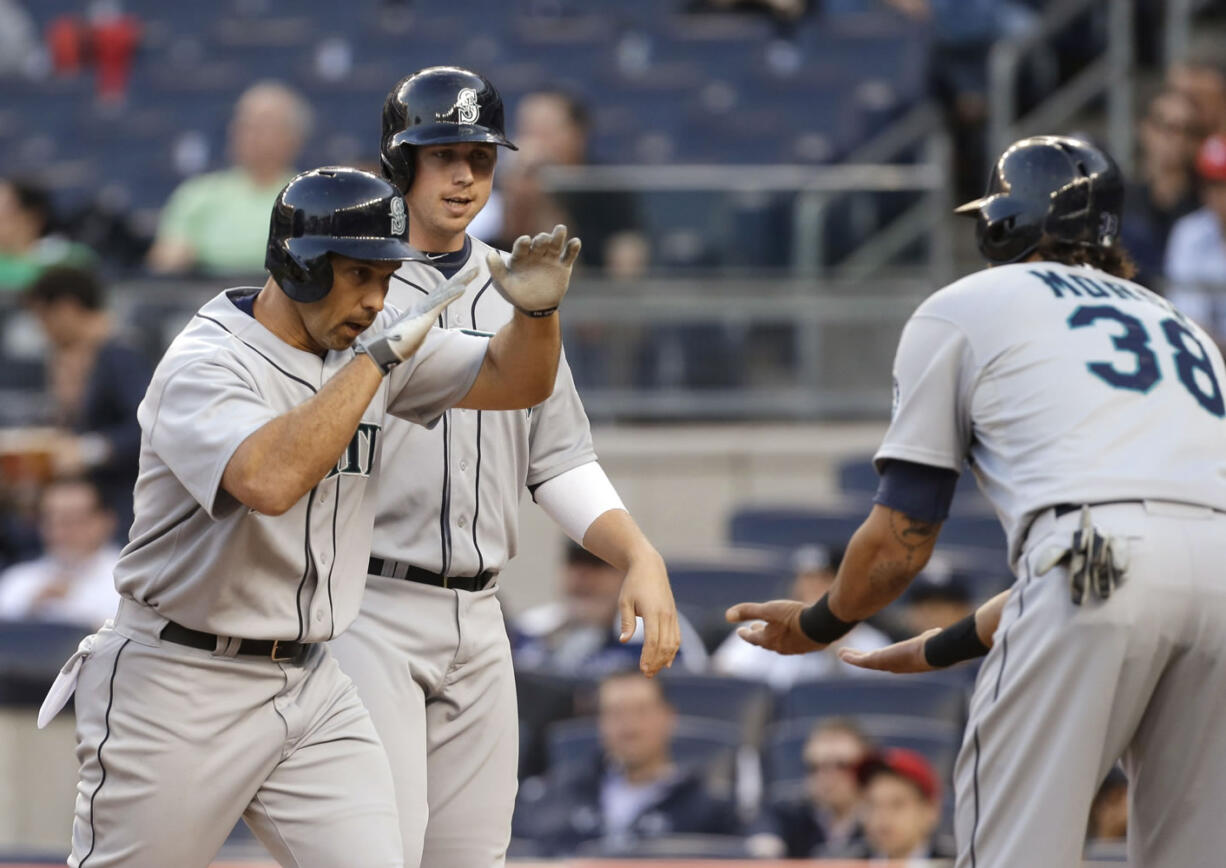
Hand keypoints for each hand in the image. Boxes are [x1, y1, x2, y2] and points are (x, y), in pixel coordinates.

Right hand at [357, 268, 475, 373]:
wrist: (385, 348)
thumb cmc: (395, 344)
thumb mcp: (411, 336)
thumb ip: (416, 331)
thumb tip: (418, 333)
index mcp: (421, 310)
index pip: (440, 296)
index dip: (452, 287)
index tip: (464, 281)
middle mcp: (423, 305)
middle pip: (445, 289)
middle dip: (461, 279)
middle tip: (476, 270)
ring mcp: (424, 308)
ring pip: (446, 291)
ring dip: (461, 282)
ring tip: (475, 272)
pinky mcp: (425, 315)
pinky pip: (442, 302)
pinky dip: (452, 294)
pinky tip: (464, 288)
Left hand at [486, 224, 580, 315]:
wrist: (534, 307)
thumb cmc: (516, 293)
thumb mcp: (504, 284)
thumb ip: (497, 269)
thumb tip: (490, 254)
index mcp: (521, 256)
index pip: (522, 246)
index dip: (523, 243)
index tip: (525, 241)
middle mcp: (535, 253)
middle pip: (540, 242)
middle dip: (542, 239)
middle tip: (543, 239)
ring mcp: (550, 258)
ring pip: (555, 244)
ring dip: (558, 236)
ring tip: (560, 229)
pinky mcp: (563, 266)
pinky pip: (569, 255)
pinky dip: (573, 248)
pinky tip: (575, 242)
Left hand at [617, 552, 680, 676]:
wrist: (649, 567)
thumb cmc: (633, 584)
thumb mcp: (625, 601)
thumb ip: (626, 622)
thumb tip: (623, 641)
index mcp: (653, 612)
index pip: (653, 641)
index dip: (648, 657)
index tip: (642, 669)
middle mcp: (666, 615)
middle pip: (665, 645)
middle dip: (656, 662)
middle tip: (646, 674)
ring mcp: (672, 615)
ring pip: (673, 643)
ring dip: (664, 659)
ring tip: (654, 671)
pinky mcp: (673, 615)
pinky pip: (676, 637)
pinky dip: (673, 651)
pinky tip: (667, 662)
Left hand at [725, 599, 825, 655]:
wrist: (822, 625)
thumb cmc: (793, 617)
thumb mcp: (768, 609)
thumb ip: (748, 611)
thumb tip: (727, 616)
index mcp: (769, 640)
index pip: (752, 638)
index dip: (745, 634)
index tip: (739, 631)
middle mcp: (781, 648)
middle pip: (766, 642)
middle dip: (759, 635)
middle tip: (755, 628)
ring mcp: (796, 649)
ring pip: (781, 644)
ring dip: (774, 637)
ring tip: (774, 631)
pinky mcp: (809, 646)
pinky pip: (795, 644)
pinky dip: (789, 638)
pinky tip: (794, 634)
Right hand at [838, 628, 939, 673]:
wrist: (931, 653)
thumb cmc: (933, 646)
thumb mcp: (928, 639)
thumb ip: (928, 637)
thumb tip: (934, 632)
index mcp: (902, 661)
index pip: (885, 660)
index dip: (875, 657)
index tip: (868, 655)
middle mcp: (892, 666)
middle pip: (872, 663)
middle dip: (860, 658)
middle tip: (849, 655)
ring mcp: (884, 665)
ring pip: (864, 662)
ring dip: (852, 658)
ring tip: (841, 654)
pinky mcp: (878, 660)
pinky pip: (860, 661)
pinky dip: (851, 659)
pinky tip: (842, 655)